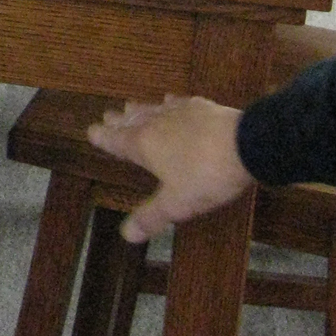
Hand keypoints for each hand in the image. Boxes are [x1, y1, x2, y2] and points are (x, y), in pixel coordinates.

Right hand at [87, 95, 254, 241]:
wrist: (245, 144)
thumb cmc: (205, 175)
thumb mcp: (176, 204)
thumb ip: (151, 217)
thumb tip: (125, 235)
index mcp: (143, 145)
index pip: (116, 140)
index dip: (102, 137)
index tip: (91, 131)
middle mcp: (156, 124)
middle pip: (131, 120)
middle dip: (118, 120)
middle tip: (108, 116)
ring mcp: (179, 112)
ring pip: (152, 109)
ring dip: (140, 109)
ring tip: (131, 106)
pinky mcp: (201, 107)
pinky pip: (178, 102)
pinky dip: (169, 103)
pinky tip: (171, 101)